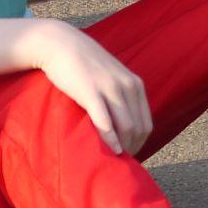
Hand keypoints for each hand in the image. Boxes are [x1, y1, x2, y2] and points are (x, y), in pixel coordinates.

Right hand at [31, 21, 152, 156]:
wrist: (61, 44)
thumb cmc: (84, 65)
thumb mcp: (111, 76)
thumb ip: (120, 94)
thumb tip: (123, 122)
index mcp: (134, 84)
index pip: (146, 122)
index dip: (140, 142)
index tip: (129, 154)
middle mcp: (127, 86)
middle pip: (138, 127)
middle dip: (132, 148)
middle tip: (119, 162)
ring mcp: (110, 89)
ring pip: (126, 126)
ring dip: (122, 146)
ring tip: (113, 159)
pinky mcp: (91, 92)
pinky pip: (105, 120)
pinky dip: (109, 138)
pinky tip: (109, 149)